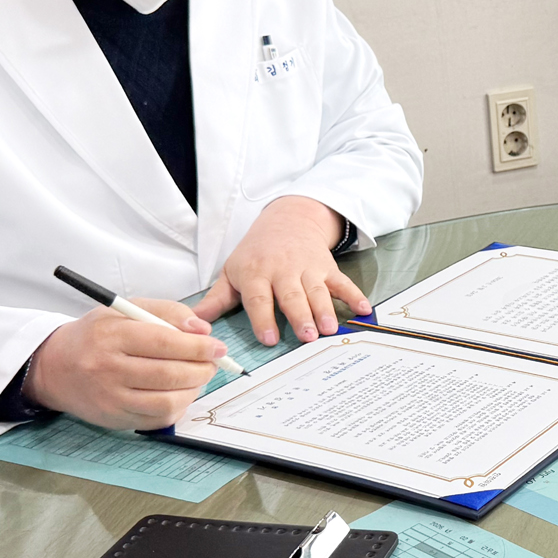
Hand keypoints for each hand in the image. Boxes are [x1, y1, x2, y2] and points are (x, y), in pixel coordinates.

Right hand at [26, 299, 225, 429]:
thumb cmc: (96, 335)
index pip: (164, 342)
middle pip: (169, 374)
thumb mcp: (125, 310)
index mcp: (111, 335)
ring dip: (193, 390)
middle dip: (201, 369)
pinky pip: (157, 419)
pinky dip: (178, 407)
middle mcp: (107, 368)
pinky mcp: (113, 419)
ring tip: (198, 377)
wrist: (55, 368)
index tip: (217, 346)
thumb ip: (166, 312)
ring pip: (166, 401)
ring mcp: (110, 398)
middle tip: (212, 363)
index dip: (198, 347)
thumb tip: (202, 330)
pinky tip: (179, 393)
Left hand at [195, 195, 372, 344]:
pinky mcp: (327, 266)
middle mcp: (282, 269)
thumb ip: (216, 300)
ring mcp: (308, 267)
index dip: (263, 318)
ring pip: (317, 290)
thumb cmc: (256, 252)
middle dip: (299, 315)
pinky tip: (364, 310)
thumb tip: (192, 324)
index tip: (269, 339)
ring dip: (325, 309)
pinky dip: (354, 295)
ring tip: (330, 329)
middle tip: (307, 336)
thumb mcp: (231, 271)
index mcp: (256, 273)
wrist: (287, 218)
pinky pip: (342, 282)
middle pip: (291, 295)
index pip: (259, 298)